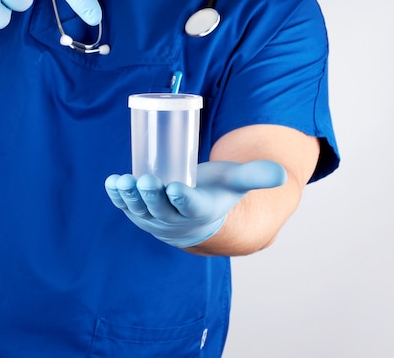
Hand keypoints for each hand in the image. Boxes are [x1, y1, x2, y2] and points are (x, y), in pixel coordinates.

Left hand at [105, 160, 286, 247]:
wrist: (196, 216)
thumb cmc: (217, 193)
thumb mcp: (236, 183)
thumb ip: (257, 175)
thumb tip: (283, 173)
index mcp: (199, 212)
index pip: (190, 208)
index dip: (182, 199)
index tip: (174, 188)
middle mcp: (174, 220)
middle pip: (161, 209)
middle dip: (152, 196)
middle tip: (146, 180)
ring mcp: (153, 219)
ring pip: (140, 209)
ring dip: (129, 197)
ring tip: (122, 181)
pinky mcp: (139, 213)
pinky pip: (125, 207)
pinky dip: (116, 196)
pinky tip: (110, 182)